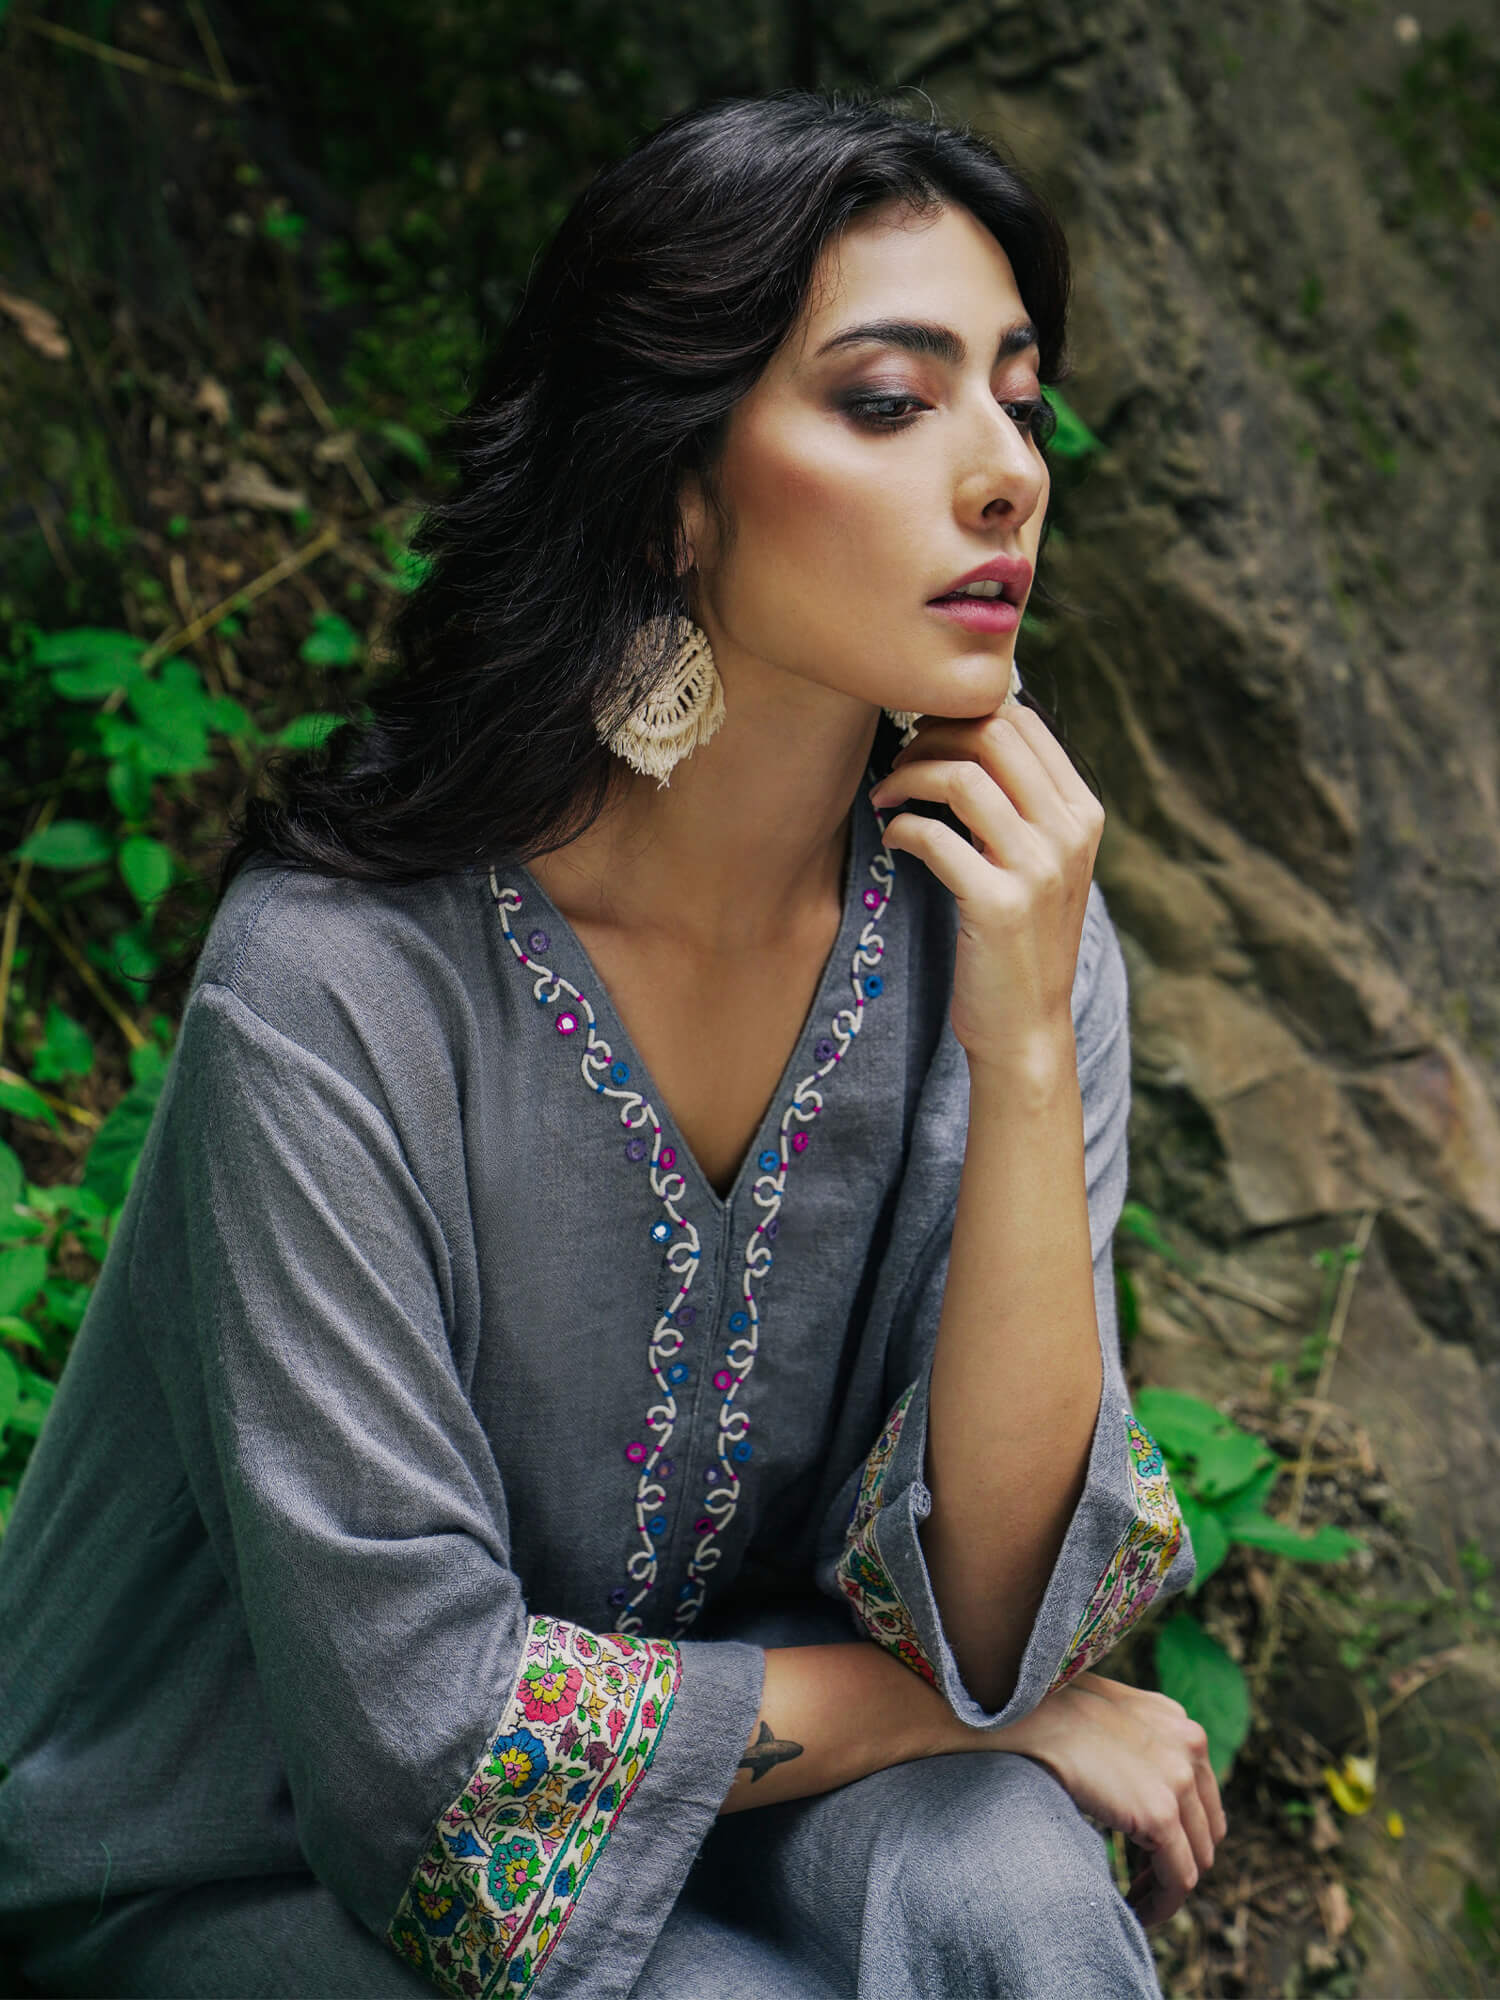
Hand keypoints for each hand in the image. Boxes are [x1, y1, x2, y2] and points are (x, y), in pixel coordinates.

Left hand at [867, 700, 1104, 1079]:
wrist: (1026, 1027)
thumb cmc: (1018, 940)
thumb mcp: (1039, 863)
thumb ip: (1019, 804)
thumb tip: (964, 733)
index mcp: (1083, 811)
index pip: (1022, 720)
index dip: (961, 713)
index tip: (925, 736)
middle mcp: (1069, 832)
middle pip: (994, 733)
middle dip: (932, 733)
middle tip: (901, 761)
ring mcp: (1038, 867)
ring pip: (963, 775)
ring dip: (909, 774)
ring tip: (887, 794)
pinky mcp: (998, 904)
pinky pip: (935, 835)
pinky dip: (901, 826)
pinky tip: (892, 838)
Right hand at [990, 1672, 1226, 1926]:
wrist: (1020, 1719)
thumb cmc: (1044, 1718)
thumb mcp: (1105, 1719)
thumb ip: (1134, 1744)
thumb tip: (1135, 1788)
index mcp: (1176, 1722)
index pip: (1201, 1794)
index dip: (1180, 1831)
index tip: (1147, 1854)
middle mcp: (1189, 1745)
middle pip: (1205, 1828)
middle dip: (1177, 1859)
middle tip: (1140, 1881)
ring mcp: (1178, 1779)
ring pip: (1196, 1859)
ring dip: (1166, 1885)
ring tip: (1135, 1899)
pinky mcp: (1160, 1814)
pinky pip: (1177, 1879)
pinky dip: (1160, 1903)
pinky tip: (1134, 1909)